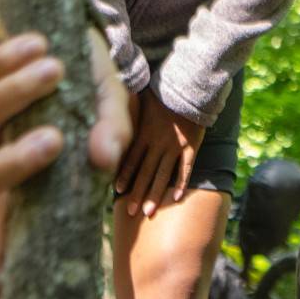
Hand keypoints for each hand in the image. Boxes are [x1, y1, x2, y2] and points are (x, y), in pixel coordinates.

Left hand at [0, 18, 129, 195]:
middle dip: (17, 160)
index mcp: (28, 161)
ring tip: (56, 68)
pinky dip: (4, 61)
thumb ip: (111, 127)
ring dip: (18, 92)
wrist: (55, 15)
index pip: (11, 201)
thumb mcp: (107, 96)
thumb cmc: (81, 68)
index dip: (14, 209)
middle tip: (56, 139)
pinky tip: (36, 45)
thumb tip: (105, 159)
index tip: (39, 195)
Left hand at [114, 89, 206, 217]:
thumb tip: (108, 108)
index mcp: (144, 133)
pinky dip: (182, 183)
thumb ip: (128, 110)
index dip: (124, 176)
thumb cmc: (163, 90)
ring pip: (163, 175)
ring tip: (149, 211)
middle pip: (145, 172)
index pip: (131, 160)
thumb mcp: (140, 97)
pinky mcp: (191, 146)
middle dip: (137, 193)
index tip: (117, 192)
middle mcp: (157, 143)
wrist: (190, 86)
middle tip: (130, 212)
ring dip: (155, 194)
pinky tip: (177, 197)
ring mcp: (175, 146)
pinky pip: (186, 168)